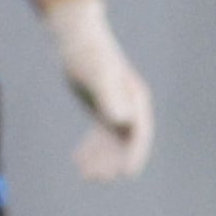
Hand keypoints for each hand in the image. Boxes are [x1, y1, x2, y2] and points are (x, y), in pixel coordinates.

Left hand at [46, 0, 153, 180]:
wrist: (76, 37)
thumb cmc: (88, 54)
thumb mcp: (98, 76)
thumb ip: (110, 97)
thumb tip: (123, 120)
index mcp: (134, 98)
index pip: (139, 132)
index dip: (135, 154)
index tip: (126, 173)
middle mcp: (129, 105)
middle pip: (127, 141)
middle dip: (115, 161)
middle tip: (99, 177)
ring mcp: (115, 107)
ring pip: (112, 141)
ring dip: (102, 159)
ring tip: (85, 174)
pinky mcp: (101, 108)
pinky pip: (100, 135)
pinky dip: (92, 149)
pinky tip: (78, 160)